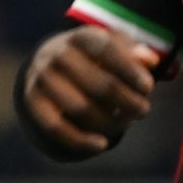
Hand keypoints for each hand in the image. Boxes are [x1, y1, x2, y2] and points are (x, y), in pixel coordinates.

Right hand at [20, 25, 159, 158]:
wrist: (49, 66)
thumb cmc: (94, 60)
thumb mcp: (114, 49)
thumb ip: (134, 53)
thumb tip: (149, 60)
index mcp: (79, 38)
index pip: (105, 49)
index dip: (129, 69)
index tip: (149, 87)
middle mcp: (55, 54)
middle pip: (98, 85)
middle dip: (127, 102)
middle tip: (143, 110)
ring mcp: (41, 78)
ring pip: (80, 109)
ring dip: (110, 122)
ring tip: (125, 122)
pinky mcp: (32, 101)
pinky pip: (56, 127)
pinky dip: (81, 141)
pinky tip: (102, 145)